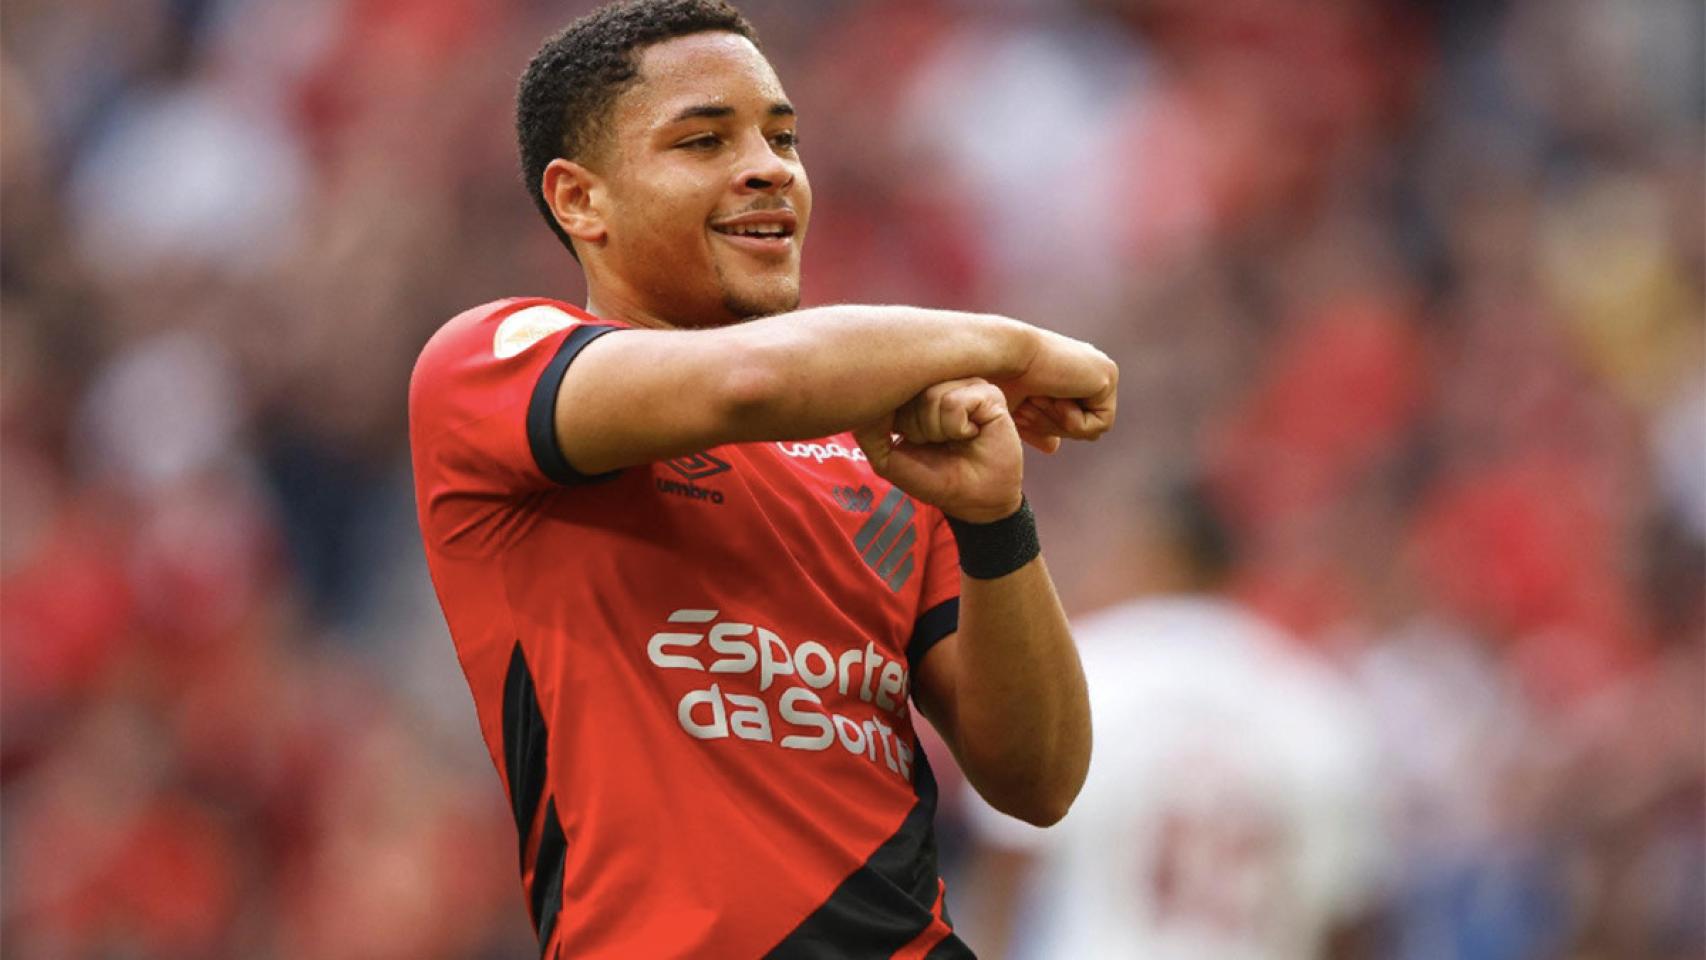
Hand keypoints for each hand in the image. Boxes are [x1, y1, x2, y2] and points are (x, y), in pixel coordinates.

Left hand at [853, 378, 1022, 523]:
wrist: (977, 499)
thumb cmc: (937, 477)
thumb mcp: (889, 460)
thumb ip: (870, 432)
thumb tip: (864, 404)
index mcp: (916, 390)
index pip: (891, 388)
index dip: (895, 420)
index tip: (912, 440)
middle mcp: (940, 379)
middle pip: (909, 391)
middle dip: (917, 428)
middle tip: (937, 443)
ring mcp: (965, 383)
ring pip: (931, 396)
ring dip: (938, 430)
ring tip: (955, 440)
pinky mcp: (988, 393)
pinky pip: (954, 403)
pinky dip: (957, 427)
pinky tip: (971, 434)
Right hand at [998, 329, 1117, 445]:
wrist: (1003, 358)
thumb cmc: (999, 380)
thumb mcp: (1019, 412)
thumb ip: (1039, 429)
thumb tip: (1054, 447)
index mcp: (1070, 372)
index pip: (1072, 422)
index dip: (1047, 426)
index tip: (1023, 409)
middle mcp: (1089, 368)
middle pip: (1084, 428)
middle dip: (1053, 426)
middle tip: (1030, 405)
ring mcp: (1102, 371)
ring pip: (1093, 430)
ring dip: (1060, 424)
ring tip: (1042, 399)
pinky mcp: (1108, 375)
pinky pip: (1102, 424)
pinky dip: (1075, 421)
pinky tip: (1059, 396)